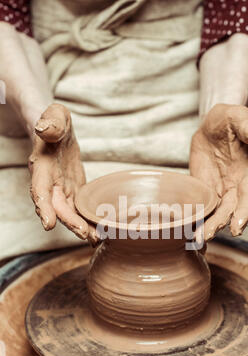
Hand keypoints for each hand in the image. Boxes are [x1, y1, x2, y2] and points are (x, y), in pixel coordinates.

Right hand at [29, 103, 96, 242]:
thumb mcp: (54, 115)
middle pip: (57, 207)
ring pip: (69, 213)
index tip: (48, 224)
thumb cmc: (54, 121)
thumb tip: (44, 129)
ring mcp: (61, 190)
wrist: (56, 130)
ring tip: (96, 239)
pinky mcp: (73, 192)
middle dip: (69, 222)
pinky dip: (88, 222)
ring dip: (81, 227)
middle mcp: (49, 183)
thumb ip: (51, 122)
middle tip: (84, 234)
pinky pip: (79, 210)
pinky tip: (100, 233)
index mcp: (42, 167)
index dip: (44, 207)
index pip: (40, 189)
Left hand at [190, 104, 247, 242]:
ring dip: (207, 226)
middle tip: (207, 236)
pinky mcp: (204, 189)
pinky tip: (187, 230)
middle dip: (220, 224)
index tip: (238, 227)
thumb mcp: (238, 117)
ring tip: (196, 239)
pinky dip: (197, 218)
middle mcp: (236, 185)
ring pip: (216, 213)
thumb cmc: (229, 119)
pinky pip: (202, 207)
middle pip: (230, 210)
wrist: (212, 125)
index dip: (244, 211)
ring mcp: (220, 189)